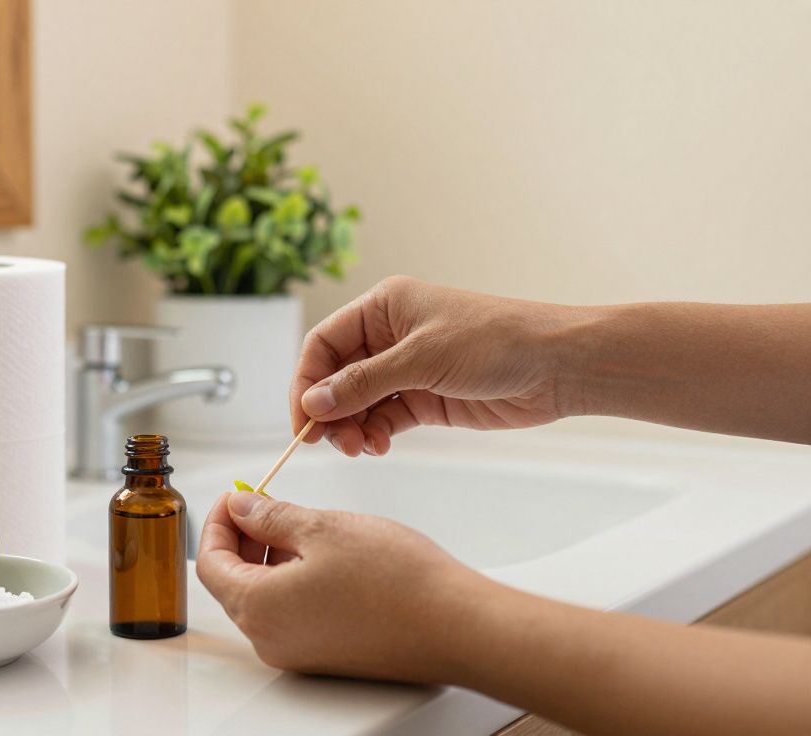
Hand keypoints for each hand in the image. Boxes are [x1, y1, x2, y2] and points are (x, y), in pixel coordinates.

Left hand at [195, 491, 491, 682]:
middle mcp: (271, 640)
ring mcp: (300, 653)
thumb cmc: (398, 582)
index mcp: (259, 609)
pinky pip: (292, 613)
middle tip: (265, 502)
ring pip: (264, 597)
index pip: (208, 563)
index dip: (217, 522)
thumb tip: (241, 508)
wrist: (458, 626)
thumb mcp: (322, 529)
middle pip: (232, 582)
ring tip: (299, 523)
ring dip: (269, 557)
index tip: (235, 496)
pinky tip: (321, 554)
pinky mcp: (328, 655)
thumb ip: (271, 517)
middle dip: (242, 538)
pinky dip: (292, 579)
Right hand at [290, 275, 578, 456]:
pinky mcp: (424, 398)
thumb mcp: (421, 358)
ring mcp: (406, 369)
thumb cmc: (495, 341)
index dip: (306, 381)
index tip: (302, 419)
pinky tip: (378, 446)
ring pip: (357, 402)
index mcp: (383, 307)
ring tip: (361, 447)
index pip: (323, 344)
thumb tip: (313, 404)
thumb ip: (363, 383)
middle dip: (329, 411)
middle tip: (331, 442)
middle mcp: (389, 336)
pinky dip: (375, 434)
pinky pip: (383, 418)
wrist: (556, 366)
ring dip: (351, 427)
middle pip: (336, 377)